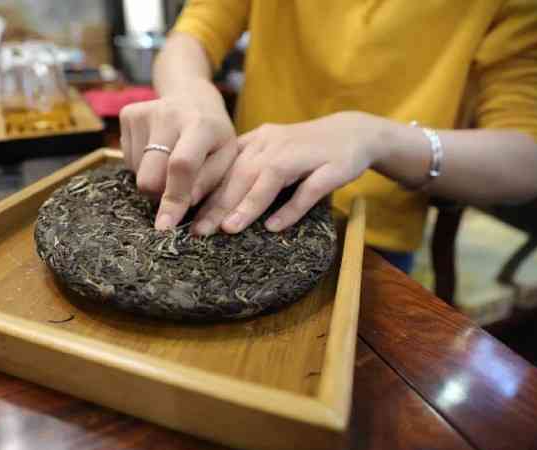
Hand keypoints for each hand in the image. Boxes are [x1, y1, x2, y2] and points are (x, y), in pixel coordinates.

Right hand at [119, 81, 236, 229]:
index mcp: (201, 125)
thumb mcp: (225, 158)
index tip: (166, 226)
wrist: (192, 96)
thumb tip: (185, 204)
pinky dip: (142, 165)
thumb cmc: (214, 136)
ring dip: (153, 178)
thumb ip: (209, 183)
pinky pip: (127, 160)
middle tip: (177, 187)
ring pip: (136, 172)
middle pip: (150, 175)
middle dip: (160, 194)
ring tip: (169, 160)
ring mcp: (145, 112)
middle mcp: (169, 114)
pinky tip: (158, 151)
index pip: (181, 166)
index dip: (174, 198)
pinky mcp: (127, 114)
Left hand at [191, 111, 390, 234]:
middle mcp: (275, 144)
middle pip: (241, 173)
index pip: (224, 165)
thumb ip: (243, 168)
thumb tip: (204, 197)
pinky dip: (291, 208)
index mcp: (257, 141)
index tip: (180, 209)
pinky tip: (274, 227)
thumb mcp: (269, 150)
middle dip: (217, 203)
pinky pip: (309, 189)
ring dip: (248, 204)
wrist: (355, 131)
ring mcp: (303, 155)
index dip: (201, 187)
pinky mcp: (330, 168)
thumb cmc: (304, 149)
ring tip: (228, 229)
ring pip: (269, 178)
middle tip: (197, 231)